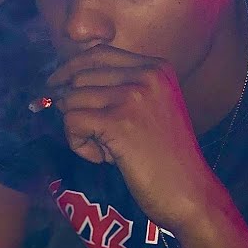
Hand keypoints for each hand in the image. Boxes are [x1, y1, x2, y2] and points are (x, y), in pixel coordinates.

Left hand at [46, 45, 222, 230]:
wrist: (190, 193)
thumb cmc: (167, 158)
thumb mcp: (151, 109)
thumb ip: (119, 89)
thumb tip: (63, 84)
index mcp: (157, 67)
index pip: (98, 54)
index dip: (71, 69)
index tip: (57, 87)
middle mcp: (147, 75)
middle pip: (81, 76)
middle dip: (75, 107)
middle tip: (92, 136)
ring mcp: (133, 97)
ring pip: (72, 99)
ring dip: (78, 129)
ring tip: (105, 150)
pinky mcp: (118, 122)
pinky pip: (72, 122)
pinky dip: (79, 144)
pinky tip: (103, 158)